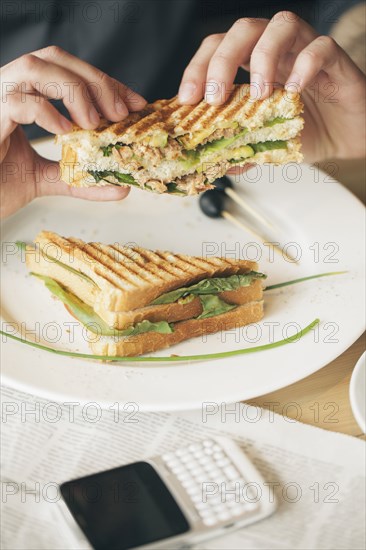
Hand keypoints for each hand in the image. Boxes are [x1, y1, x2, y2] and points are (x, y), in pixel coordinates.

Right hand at [0, 46, 146, 217]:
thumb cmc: (1, 184)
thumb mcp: (51, 179)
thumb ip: (82, 180)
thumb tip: (121, 188)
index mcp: (26, 95)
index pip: (69, 71)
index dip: (104, 82)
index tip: (135, 104)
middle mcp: (11, 88)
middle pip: (54, 58)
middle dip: (94, 80)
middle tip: (121, 113)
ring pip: (34, 67)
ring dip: (73, 90)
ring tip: (94, 122)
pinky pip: (16, 100)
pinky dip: (45, 111)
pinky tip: (65, 131)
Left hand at [178, 12, 365, 162]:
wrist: (344, 141)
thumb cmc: (304, 132)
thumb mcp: (264, 143)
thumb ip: (240, 147)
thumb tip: (214, 164)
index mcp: (253, 65)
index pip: (218, 48)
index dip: (199, 67)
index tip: (188, 98)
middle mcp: (277, 51)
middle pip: (244, 30)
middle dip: (222, 61)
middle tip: (215, 97)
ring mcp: (306, 51)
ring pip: (282, 25)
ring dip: (262, 58)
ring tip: (258, 94)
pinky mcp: (335, 61)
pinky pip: (321, 47)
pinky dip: (305, 65)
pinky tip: (294, 90)